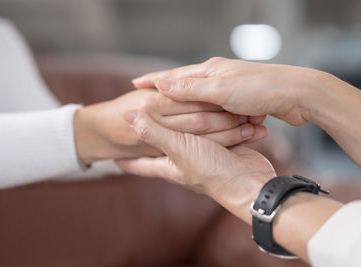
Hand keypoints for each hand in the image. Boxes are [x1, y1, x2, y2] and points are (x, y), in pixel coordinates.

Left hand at [74, 89, 267, 163]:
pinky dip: (204, 123)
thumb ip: (154, 133)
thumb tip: (127, 117)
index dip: (126, 160)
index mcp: (168, 164)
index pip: (140, 164)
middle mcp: (183, 159)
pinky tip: (202, 114)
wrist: (248, 180)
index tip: (112, 157)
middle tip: (138, 131)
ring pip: (188, 136)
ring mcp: (202, 153)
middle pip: (162, 147)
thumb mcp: (178, 149)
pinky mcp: (220, 146)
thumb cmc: (210, 170)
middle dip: (151, 139)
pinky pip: (208, 132)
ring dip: (179, 127)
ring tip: (166, 120)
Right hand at [133, 57, 326, 125]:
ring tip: (169, 112)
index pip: (172, 76)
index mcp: (209, 71)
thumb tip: (161, 86)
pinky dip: (208, 114)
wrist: (296, 95)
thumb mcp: (220, 90)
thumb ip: (190, 90)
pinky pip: (217, 109)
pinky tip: (201, 119)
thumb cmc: (260, 89)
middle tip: (147, 99)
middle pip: (184, 87)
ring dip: (187, 106)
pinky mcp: (241, 101)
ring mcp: (229, 89)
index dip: (153, 81)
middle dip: (166, 92)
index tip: (134, 85)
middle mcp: (217, 77)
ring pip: (201, 100)